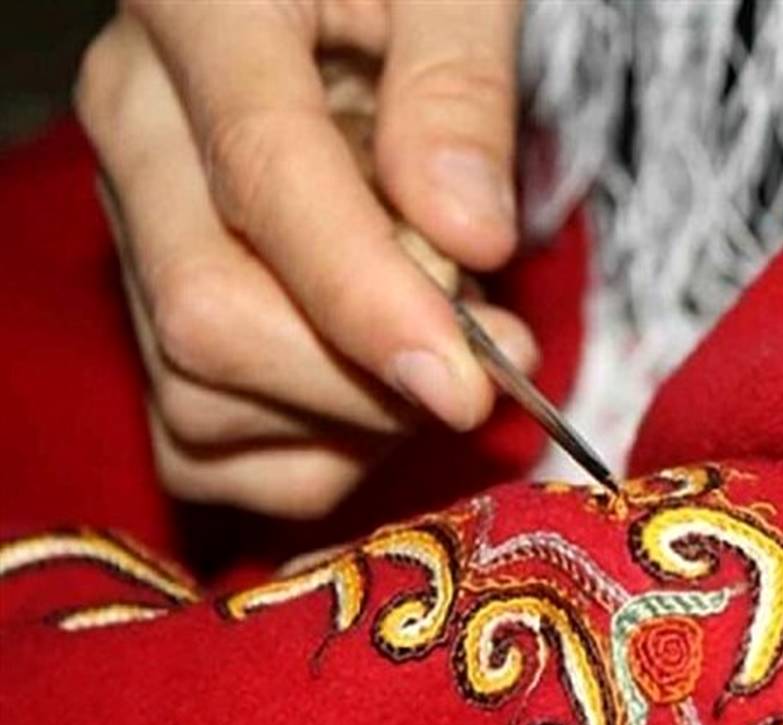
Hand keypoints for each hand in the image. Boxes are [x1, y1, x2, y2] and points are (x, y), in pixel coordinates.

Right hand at [76, 2, 533, 517]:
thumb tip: (464, 238)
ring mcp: (133, 227)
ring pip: (200, 396)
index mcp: (203, 16)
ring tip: (430, 347)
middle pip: (211, 318)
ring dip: (347, 419)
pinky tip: (372, 397)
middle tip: (486, 361)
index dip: (367, 301)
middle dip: (365, 383)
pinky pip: (198, 444)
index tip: (466, 384)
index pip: (265, 180)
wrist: (328, 4)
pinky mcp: (147, 306)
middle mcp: (137, 128)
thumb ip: (459, 90)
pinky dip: (304, 457)